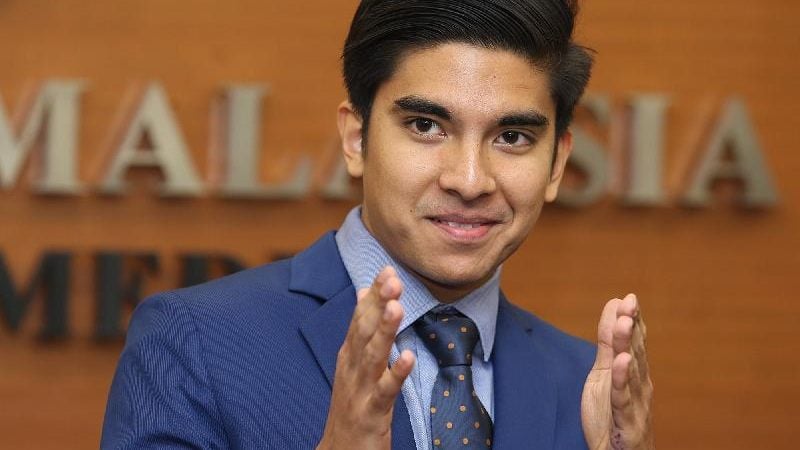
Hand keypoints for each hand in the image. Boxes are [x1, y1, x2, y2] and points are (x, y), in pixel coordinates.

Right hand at [317, 267, 415, 449]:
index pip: (360, 317)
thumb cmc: (351, 404)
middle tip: (392, 278)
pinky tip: (409, 357)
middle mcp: (351, 368)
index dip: (373, 294)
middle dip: (377, 304)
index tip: (388, 268)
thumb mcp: (353, 363)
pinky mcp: (371, 413)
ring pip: (372, 356)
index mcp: (349, 354)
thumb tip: (363, 293)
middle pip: (363, 331)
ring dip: (384, 330)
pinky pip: (385, 392)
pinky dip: (395, 374)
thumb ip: (360, 328)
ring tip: (397, 306)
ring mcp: (360, 390)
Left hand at [581, 294, 653, 449]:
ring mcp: (636, 403)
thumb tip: (613, 308)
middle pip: (635, 351)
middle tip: (630, 301)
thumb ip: (608, 342)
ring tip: (625, 322)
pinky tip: (622, 362)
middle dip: (632, 326)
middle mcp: (640, 385)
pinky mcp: (626, 421)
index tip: (629, 297)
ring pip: (630, 370)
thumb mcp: (605, 372)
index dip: (633, 320)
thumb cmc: (613, 413)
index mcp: (634, 372)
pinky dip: (623, 380)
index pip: (636, 341)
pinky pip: (623, 398)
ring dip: (628, 345)